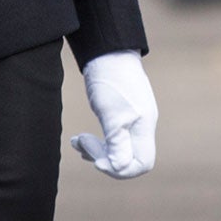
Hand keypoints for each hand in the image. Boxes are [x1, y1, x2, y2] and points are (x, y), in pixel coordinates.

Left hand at [71, 50, 156, 179]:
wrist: (108, 51)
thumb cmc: (111, 80)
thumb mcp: (112, 114)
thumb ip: (118, 143)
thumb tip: (118, 168)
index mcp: (144, 126)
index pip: (142, 164)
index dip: (119, 169)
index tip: (97, 159)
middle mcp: (142, 126)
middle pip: (130, 160)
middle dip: (105, 160)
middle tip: (82, 145)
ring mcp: (134, 120)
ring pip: (119, 151)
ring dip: (97, 152)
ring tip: (77, 142)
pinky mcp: (123, 115)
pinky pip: (114, 141)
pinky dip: (98, 144)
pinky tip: (81, 139)